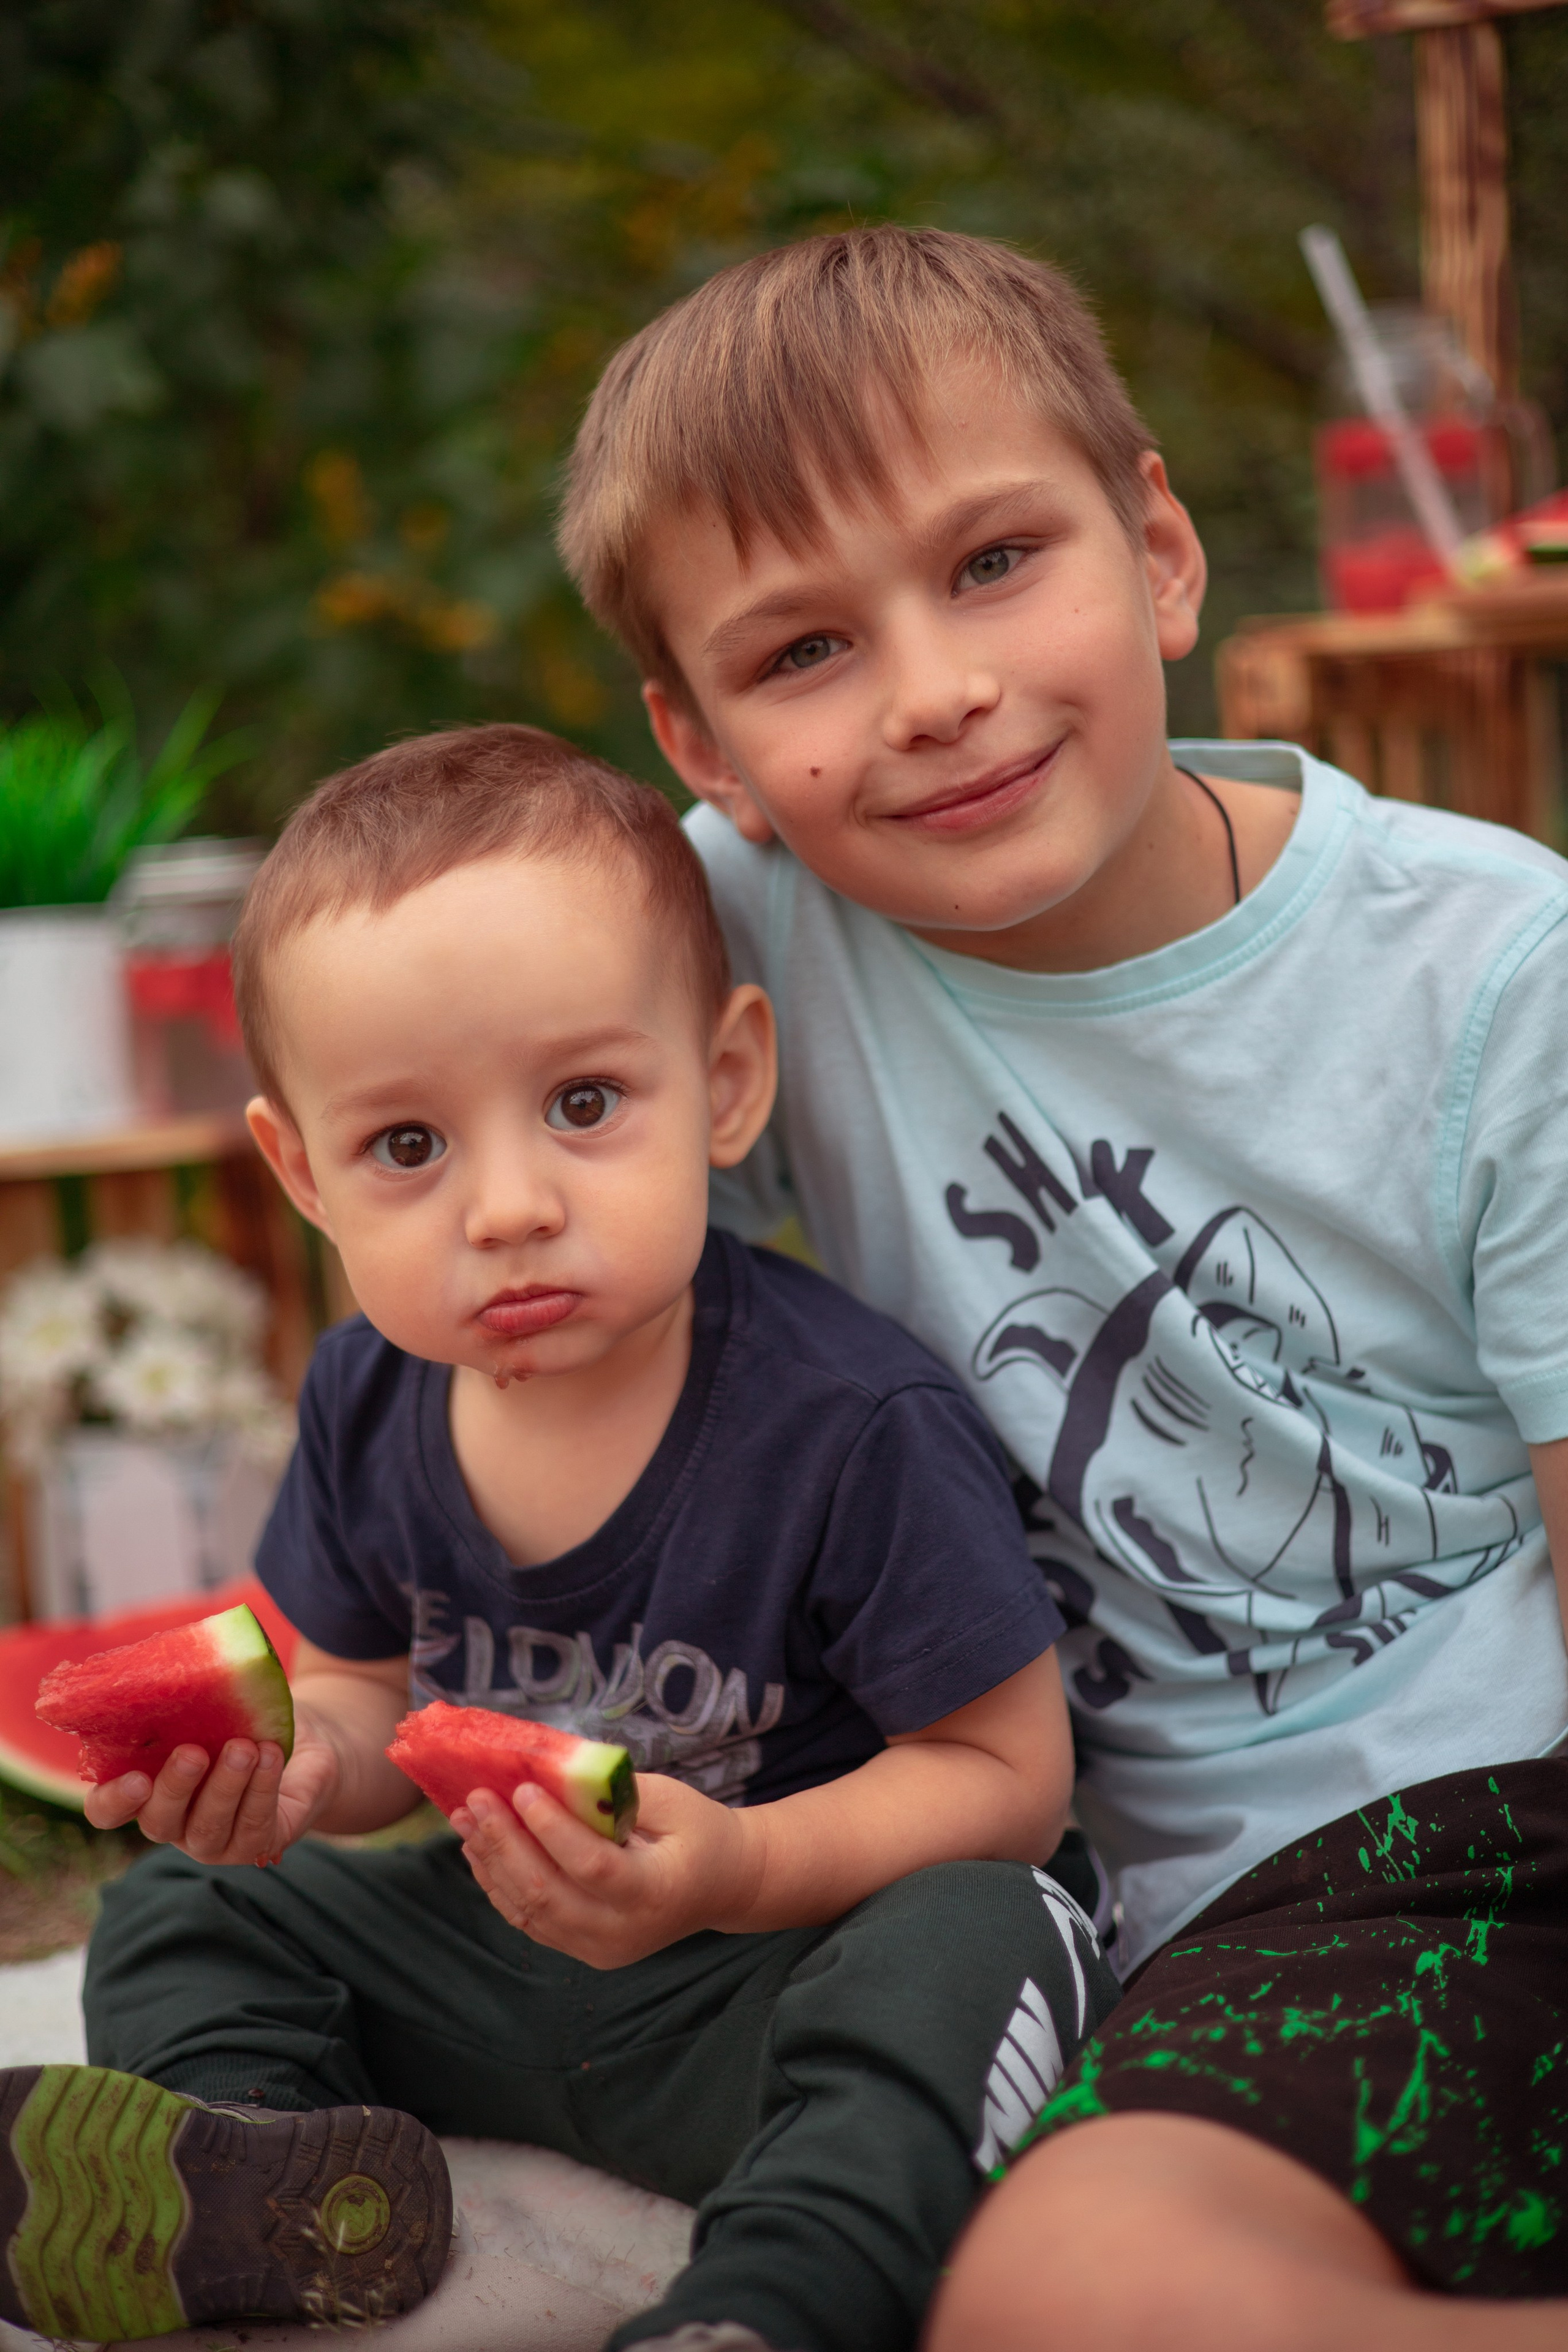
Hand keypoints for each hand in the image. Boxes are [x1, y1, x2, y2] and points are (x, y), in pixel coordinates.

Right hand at [83, 1702, 344, 1866]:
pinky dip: (263, 1789)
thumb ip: (187, 1700)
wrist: (309, 1737)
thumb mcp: (214, 1704)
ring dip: (225, 1786)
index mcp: (146, 1790)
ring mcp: (214, 1842)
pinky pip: (255, 1826)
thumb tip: (171, 1667)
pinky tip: (270, 1755)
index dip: (113, 1801)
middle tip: (193, 1752)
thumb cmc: (244, 1718)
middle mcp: (174, 1824)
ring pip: (208, 1828)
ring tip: (244, 1747)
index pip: (107, 1811)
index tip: (136, 1778)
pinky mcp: (257, 1846)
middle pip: (158, 1821)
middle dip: (175, 1786)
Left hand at [454, 1772, 764, 1967]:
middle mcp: (623, 1931)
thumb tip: (547, 1772)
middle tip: (476, 1798)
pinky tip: (479, 1849)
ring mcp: (600, 1949)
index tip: (522, 1788)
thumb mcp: (670, 1800)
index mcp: (655, 1891)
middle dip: (505, 1842)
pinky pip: (529, 1920)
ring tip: (464, 1818)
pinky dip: (500, 1884)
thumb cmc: (699, 1830)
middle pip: (548, 1893)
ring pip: (529, 1911)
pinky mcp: (583, 1949)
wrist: (724, 1884)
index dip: (552, 1828)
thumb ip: (612, 1793)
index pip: (592, 1865)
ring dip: (491, 1862)